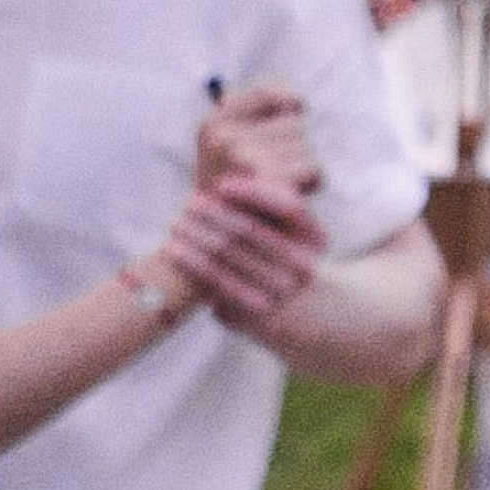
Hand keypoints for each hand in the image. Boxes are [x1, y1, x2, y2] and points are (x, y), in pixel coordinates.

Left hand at [156, 175, 327, 329]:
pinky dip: (192, 264)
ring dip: (196, 235)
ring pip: (229, 257)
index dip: (253, 194)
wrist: (298, 309)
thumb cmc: (282, 255)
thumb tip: (226, 176)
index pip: (287, 208)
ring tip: (174, 222)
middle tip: (188, 202)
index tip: (221, 185)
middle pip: (250, 231)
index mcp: (315, 239)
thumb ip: (267, 207)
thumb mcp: (290, 232)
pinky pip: (218, 283)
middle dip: (214, 213)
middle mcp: (303, 267)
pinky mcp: (257, 312)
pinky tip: (174, 249)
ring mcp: (282, 293)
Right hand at [196, 81, 320, 196]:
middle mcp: (222, 135)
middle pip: (297, 123)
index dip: (289, 108)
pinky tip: (289, 198)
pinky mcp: (263, 179)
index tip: (281, 131)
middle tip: (272, 176)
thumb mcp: (240, 148)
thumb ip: (263, 114)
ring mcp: (239, 155)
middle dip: (295, 149)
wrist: (221, 246)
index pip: (274, 91)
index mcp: (212, 122)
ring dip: (304, 169)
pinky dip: (311, 185)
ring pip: (308, 147)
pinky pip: (314, 170)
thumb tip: (297, 101)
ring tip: (278, 188)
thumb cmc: (242, 195)